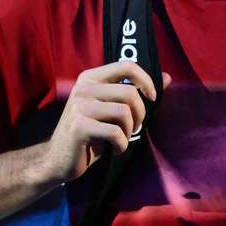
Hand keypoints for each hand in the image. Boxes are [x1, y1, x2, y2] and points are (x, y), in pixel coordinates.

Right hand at [39, 61, 171, 184]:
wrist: (57, 159)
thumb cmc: (89, 134)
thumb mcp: (111, 109)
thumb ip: (135, 92)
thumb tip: (168, 77)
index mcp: (91, 78)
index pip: (127, 66)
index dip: (146, 80)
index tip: (152, 98)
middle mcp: (83, 88)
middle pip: (130, 93)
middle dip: (139, 115)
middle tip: (133, 128)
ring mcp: (80, 106)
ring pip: (124, 113)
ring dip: (129, 131)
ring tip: (122, 139)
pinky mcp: (79, 126)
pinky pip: (115, 133)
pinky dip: (121, 145)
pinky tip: (114, 149)